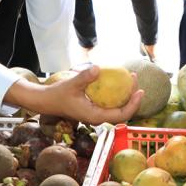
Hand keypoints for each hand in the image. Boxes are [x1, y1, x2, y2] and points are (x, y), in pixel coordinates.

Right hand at [9, 65, 143, 124]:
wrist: (46, 101)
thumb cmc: (57, 95)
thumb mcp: (71, 85)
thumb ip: (84, 77)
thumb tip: (98, 68)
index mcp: (95, 117)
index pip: (121, 115)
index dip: (133, 105)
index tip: (140, 92)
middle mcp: (98, 118)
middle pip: (122, 111)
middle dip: (132, 98)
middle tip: (135, 79)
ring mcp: (96, 114)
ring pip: (116, 107)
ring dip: (125, 95)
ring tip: (130, 78)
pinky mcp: (93, 108)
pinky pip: (109, 103)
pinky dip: (116, 94)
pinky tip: (117, 81)